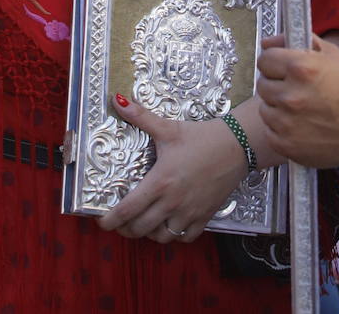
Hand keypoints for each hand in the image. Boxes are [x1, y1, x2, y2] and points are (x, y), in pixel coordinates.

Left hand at [98, 95, 246, 243]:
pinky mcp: (205, 216)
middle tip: (121, 222)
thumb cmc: (201, 137)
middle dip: (127, 229)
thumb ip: (141, 116)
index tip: (103, 222)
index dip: (111, 220)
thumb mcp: (168, 127)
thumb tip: (118, 100)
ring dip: (150, 234)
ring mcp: (189, 212)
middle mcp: (173, 202)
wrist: (236, 145)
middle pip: (141, 228)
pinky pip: (185, 237)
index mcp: (161, 181)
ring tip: (144, 222)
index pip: (128, 210)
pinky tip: (170, 224)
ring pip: (162, 237)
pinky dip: (175, 236)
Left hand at [257, 34, 338, 167]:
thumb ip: (296, 40)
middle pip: (262, 84)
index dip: (274, 63)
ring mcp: (287, 123)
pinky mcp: (286, 144)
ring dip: (277, 107)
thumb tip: (267, 43)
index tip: (283, 69)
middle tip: (295, 90)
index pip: (264, 60)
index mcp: (300, 68)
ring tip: (299, 109)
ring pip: (265, 108)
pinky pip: (270, 130)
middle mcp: (290, 95)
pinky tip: (299, 125)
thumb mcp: (330, 54)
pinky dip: (280, 128)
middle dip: (276, 84)